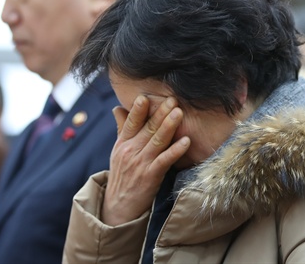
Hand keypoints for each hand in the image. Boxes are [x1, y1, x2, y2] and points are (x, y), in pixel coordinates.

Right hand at [101, 96, 189, 225]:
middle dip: (160, 113)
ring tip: (179, 113)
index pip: (130, 122)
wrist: (118, 207)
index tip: (145, 96)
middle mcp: (130, 151)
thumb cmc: (122, 175)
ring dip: (169, 126)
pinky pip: (165, 160)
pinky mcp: (151, 176)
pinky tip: (186, 141)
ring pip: (157, 141)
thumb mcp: (118, 151)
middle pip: (147, 128)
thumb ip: (122, 129)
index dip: (138, 110)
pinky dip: (176, 150)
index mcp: (122, 143)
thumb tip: (118, 108)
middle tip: (172, 99)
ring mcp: (141, 163)